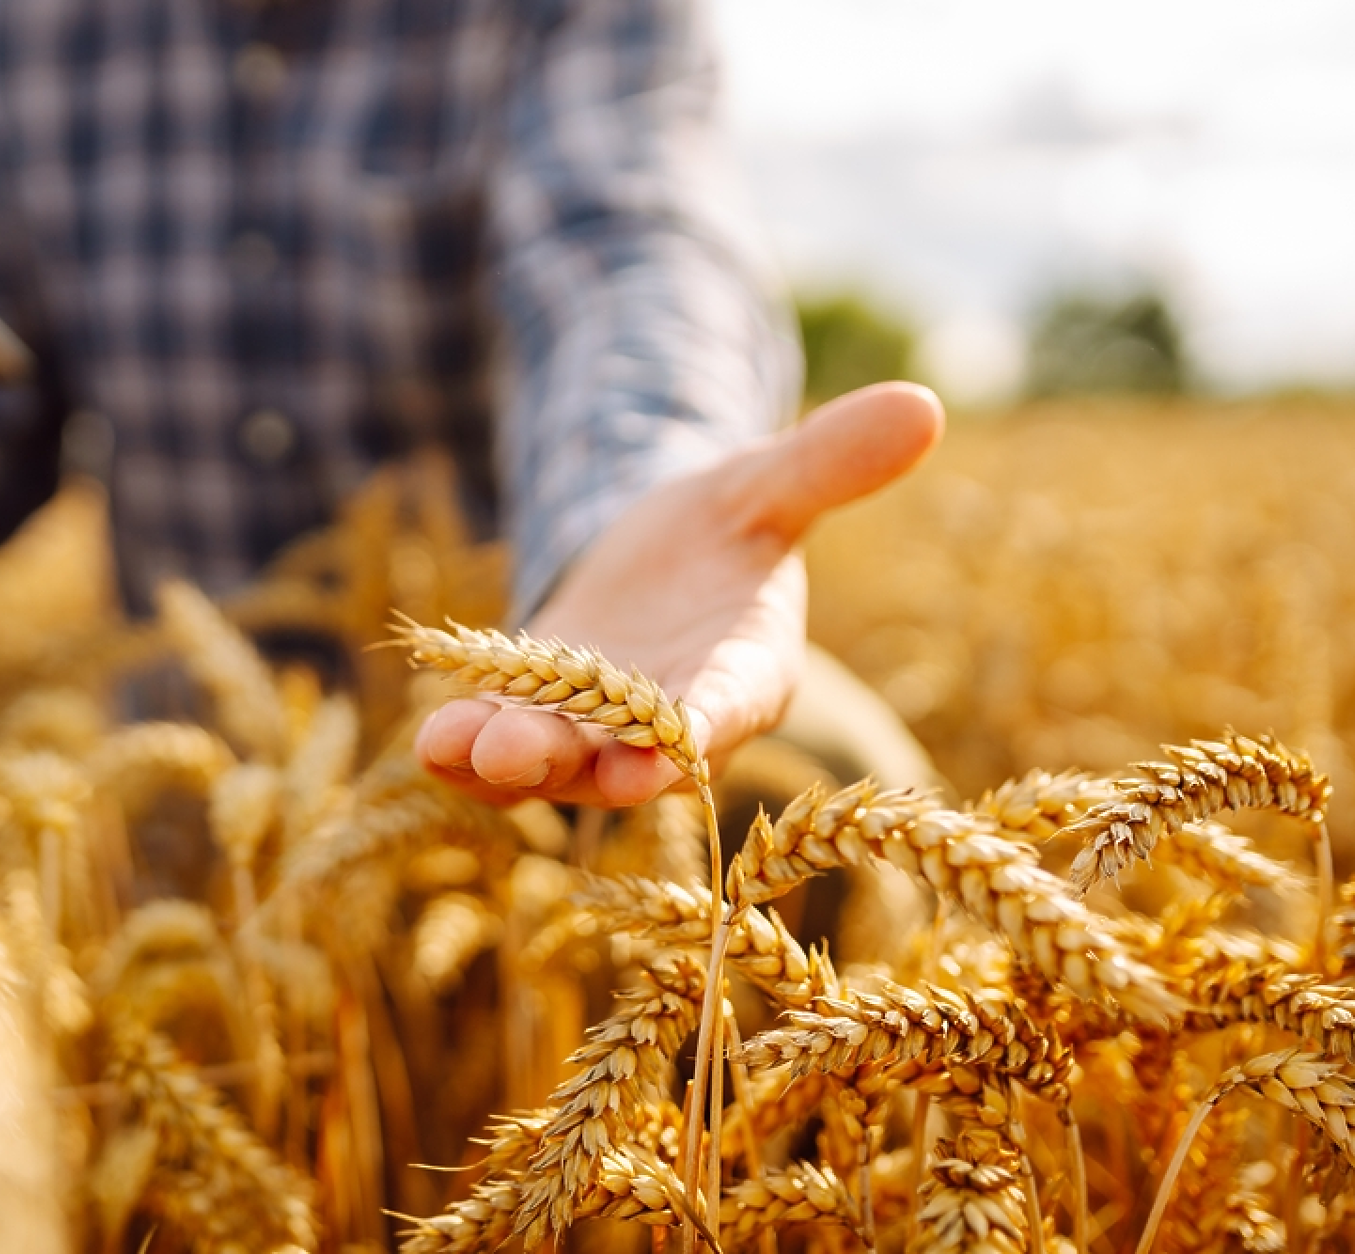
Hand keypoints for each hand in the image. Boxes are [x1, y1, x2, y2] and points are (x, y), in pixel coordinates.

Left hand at [415, 381, 944, 807]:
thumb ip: (830, 461)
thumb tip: (925, 400)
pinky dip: (467, 750)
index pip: (728, 704)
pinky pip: (503, 750)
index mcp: (746, 673)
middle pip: (626, 756)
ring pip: (554, 762)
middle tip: (518, 757)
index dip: (700, 725)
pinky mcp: (539, 726)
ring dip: (506, 760)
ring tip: (453, 748)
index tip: (671, 749)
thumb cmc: (726, 530)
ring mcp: (599, 737)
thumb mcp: (767, 485)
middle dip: (575, 759)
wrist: (654, 564)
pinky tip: (429, 739)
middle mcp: (672, 725)